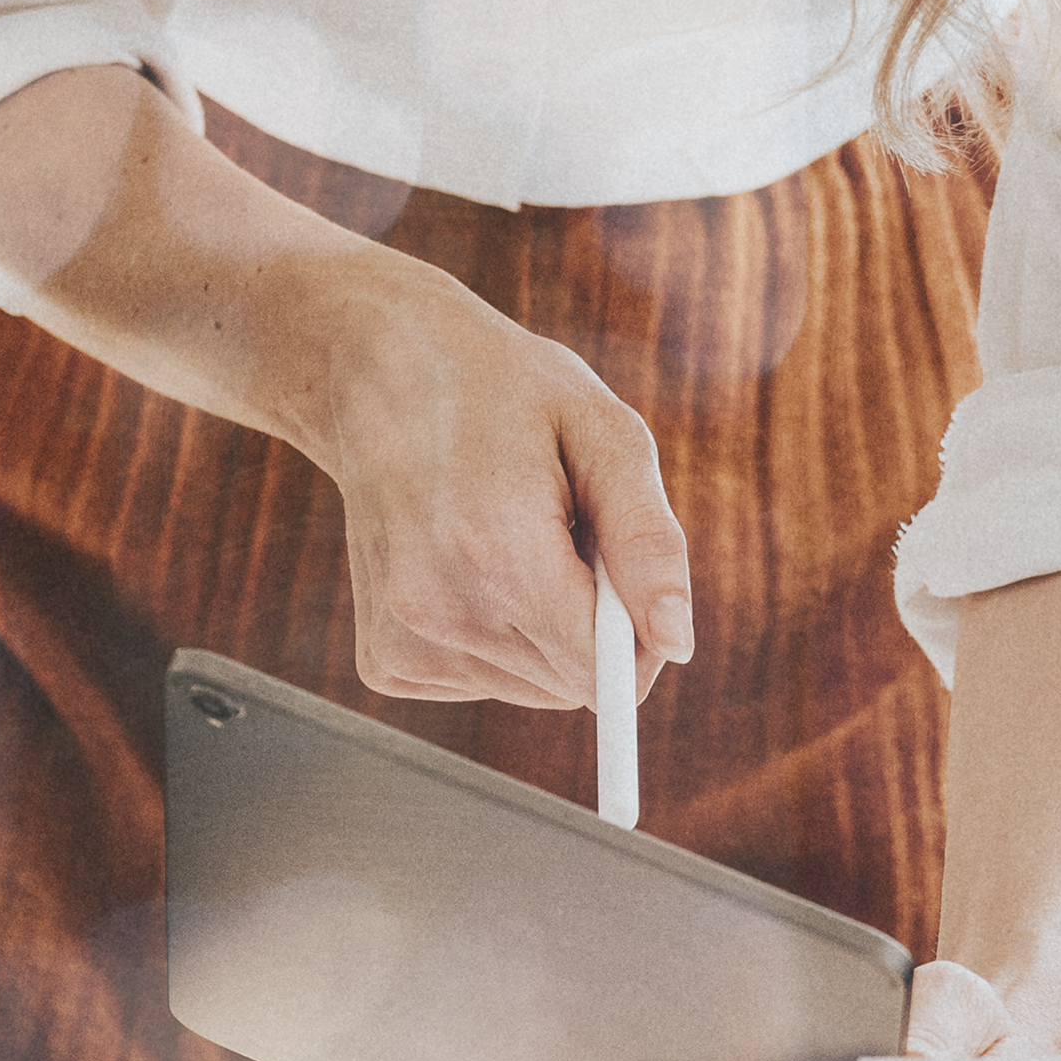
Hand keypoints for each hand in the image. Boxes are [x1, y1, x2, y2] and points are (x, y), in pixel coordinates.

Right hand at [281, 249, 691, 709]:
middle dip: (590, 620)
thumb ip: (648, 544)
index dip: (635, 630)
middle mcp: (438, 611)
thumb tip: (677, 645)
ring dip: (546, 627)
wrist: (383, 372)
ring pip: (535, 688)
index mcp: (496, 552)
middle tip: (559, 532)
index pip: (604, 672)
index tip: (619, 565)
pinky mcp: (385, 661)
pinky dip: (499, 636)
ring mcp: (402, 642)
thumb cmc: (508, 393)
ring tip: (513, 540)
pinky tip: (471, 564)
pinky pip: (487, 681)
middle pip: (574, 685)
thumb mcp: (604, 434)